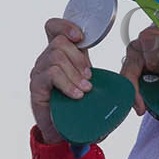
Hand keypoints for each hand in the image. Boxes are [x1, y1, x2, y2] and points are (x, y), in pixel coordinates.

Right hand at [28, 18, 91, 144]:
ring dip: (75, 73)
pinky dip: (68, 84)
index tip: (81, 38)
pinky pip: (51, 74)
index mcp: (62, 55)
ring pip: (56, 56)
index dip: (66, 26)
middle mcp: (47, 60)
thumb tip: (122, 72)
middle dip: (79, 58)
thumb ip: (96, 72)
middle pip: (59, 42)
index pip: (54, 28)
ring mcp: (39, 72)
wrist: (65, 131)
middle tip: (89, 77)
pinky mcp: (36, 86)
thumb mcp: (91, 84)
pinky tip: (77, 95)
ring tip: (85, 90)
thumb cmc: (79, 105)